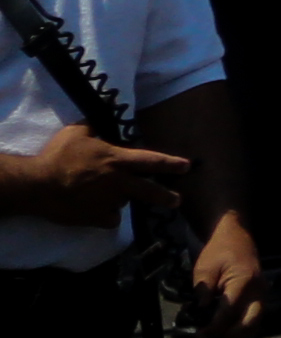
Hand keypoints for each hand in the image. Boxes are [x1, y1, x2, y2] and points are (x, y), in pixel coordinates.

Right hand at [0, 126, 186, 225]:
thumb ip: (95, 127)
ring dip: (119, 199)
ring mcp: (109, 202)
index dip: (171, 164)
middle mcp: (119, 182)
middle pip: (150, 191)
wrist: (37, 186)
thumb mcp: (78, 132)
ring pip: (124, 203)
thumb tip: (103, 119)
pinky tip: (96, 209)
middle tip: (176, 200)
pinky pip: (110, 219)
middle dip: (166, 196)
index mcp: (117, 160)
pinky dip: (106, 215)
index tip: (187, 167)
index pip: (152, 161)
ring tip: (103, 195)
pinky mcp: (97, 218)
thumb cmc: (58, 156)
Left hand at [186, 207, 272, 333]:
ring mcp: (262, 293)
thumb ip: (203, 290)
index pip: (229, 311)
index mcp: (243, 281)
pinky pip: (255, 315)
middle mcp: (258, 290)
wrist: (236, 236)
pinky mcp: (260, 295)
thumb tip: (201, 310)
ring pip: (256, 321)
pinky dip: (243, 325)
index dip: (214, 326)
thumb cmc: (219, 250)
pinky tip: (227, 326)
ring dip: (238, 332)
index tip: (200, 333)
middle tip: (211, 336)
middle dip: (230, 334)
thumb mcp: (204, 268)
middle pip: (250, 322)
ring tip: (218, 333)